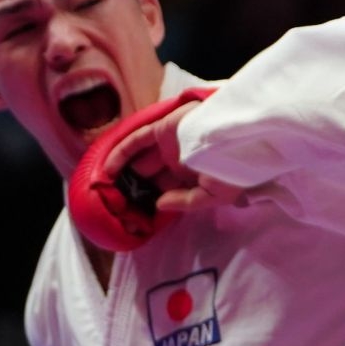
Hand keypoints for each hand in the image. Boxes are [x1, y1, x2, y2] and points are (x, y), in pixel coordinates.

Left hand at [101, 101, 245, 212]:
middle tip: (116, 203)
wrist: (238, 138)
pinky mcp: (162, 129)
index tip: (134, 216)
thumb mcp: (216, 196)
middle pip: (152, 176)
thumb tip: (158, 205)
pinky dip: (120, 154)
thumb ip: (186, 202)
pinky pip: (135, 142)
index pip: (169, 189)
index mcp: (195, 178)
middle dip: (136, 188)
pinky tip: (106, 170)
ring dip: (125, 172)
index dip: (152, 200)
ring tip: (106, 188)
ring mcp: (170, 144)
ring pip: (141, 159)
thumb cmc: (233, 170)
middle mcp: (181, 161)